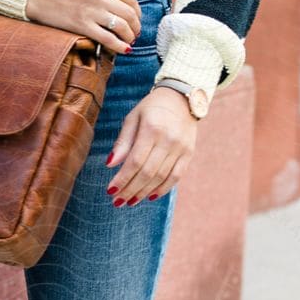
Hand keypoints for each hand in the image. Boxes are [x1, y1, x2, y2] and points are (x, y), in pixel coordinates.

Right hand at [24, 0, 142, 52]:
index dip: (138, 11)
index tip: (136, 19)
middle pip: (129, 13)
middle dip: (136, 26)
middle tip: (135, 32)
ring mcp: (92, 11)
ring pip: (121, 26)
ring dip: (129, 36)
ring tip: (129, 40)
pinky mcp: (82, 25)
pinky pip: (107, 38)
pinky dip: (119, 46)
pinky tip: (123, 49)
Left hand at [106, 86, 198, 203]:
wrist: (182, 98)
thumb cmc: (152, 108)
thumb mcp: (133, 118)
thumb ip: (123, 142)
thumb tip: (110, 164)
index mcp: (152, 129)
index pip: (135, 161)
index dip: (122, 179)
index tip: (110, 191)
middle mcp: (168, 140)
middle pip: (147, 173)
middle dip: (130, 190)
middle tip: (118, 201)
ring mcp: (181, 148)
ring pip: (161, 177)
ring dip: (144, 192)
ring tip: (130, 201)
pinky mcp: (189, 153)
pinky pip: (176, 177)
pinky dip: (163, 189)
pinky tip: (150, 196)